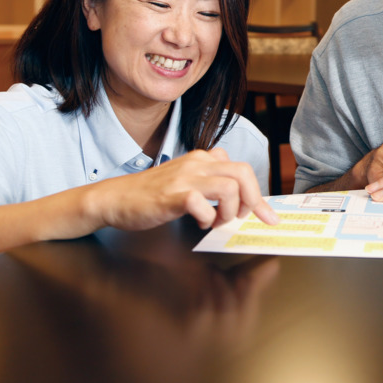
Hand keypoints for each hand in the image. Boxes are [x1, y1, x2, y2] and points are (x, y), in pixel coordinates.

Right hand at [89, 148, 278, 230]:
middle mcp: (197, 163)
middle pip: (243, 173)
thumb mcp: (186, 179)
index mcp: (203, 159)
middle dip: (252, 200)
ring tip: (216, 222)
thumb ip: (211, 181)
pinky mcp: (171, 195)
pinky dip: (207, 218)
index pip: (242, 169)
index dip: (258, 194)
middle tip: (240, 218)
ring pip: (229, 187)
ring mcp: (184, 178)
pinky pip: (202, 204)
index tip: (267, 216)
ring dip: (230, 211)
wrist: (115, 198)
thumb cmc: (151, 194)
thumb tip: (241, 198)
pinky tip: (199, 224)